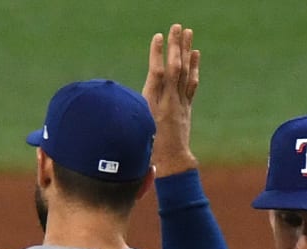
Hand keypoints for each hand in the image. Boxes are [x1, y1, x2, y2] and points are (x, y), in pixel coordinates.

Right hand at [143, 23, 199, 176]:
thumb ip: (128, 114)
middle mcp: (169, 102)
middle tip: (176, 26)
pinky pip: (191, 84)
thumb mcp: (136, 131)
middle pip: (174, 69)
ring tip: (187, 31)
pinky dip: (193, 67)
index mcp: (154, 106)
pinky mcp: (186, 108)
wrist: (172, 164)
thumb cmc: (148, 151)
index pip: (158, 75)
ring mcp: (180, 104)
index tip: (157, 36)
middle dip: (175, 46)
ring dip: (186, 50)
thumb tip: (112, 104)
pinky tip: (195, 53)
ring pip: (185, 73)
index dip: (157, 55)